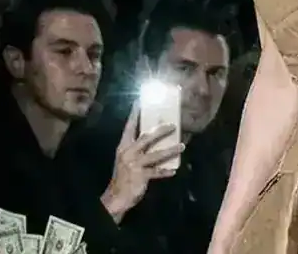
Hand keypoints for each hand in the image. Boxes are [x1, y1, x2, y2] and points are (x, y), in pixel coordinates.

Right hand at [100, 105, 183, 222]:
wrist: (116, 197)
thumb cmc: (124, 175)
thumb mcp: (126, 158)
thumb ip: (137, 148)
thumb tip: (154, 136)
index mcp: (124, 146)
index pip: (129, 127)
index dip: (135, 114)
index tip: (140, 101)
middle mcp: (128, 152)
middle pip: (147, 137)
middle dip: (161, 130)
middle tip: (173, 124)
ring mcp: (135, 164)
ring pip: (156, 154)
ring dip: (170, 150)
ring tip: (182, 146)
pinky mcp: (141, 175)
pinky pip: (157, 171)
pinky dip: (166, 171)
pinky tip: (173, 170)